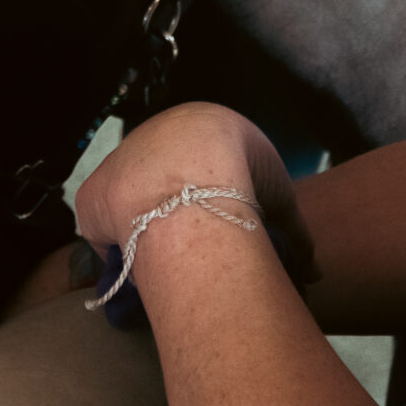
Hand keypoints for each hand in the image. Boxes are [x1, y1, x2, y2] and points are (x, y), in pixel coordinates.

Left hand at [74, 103, 318, 291]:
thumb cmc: (241, 174)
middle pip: (161, 188)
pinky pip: (104, 229)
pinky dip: (119, 249)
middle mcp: (150, 143)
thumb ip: (295, 233)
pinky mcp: (91, 197)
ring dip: (145, 232)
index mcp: (195, 131)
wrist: (189, 170)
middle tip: (195, 251)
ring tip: (166, 266)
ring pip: (130, 207)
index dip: (212, 202)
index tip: (222, 230)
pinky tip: (138, 269)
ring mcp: (116, 168)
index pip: (200, 169)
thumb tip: (315, 273)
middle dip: (176, 218)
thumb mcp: (280, 196)